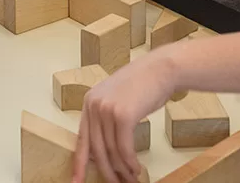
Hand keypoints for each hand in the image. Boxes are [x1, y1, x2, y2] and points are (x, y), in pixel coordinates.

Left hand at [73, 48, 177, 182]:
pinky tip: (136, 169)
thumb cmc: (144, 84)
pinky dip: (130, 163)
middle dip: (106, 171)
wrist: (162, 69)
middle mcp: (94, 105)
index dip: (79, 163)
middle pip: (96, 149)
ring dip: (122, 170)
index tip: (77, 180)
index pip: (81, 138)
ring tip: (131, 179)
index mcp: (89, 102)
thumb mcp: (117, 98)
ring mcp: (107, 109)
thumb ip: (107, 119)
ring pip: (112, 151)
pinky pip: (124, 148)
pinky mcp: (123, 115)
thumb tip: (105, 150)